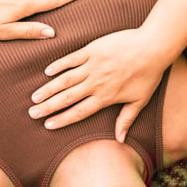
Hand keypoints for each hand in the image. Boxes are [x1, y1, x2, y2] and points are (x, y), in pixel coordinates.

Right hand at [28, 28, 170, 142]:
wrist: (153, 46)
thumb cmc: (148, 74)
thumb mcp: (140, 101)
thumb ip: (126, 120)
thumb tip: (120, 140)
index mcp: (105, 97)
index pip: (79, 112)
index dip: (62, 119)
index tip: (48, 125)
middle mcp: (95, 84)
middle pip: (67, 98)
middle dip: (48, 107)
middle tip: (33, 113)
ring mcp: (92, 66)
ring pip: (65, 80)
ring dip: (48, 89)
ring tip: (35, 97)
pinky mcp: (92, 50)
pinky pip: (71, 59)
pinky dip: (58, 65)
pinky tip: (47, 72)